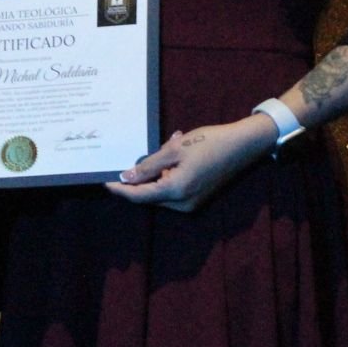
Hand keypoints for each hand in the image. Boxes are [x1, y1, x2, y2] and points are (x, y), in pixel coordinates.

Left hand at [106, 115, 277, 212]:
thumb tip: (126, 178)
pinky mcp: (197, 198)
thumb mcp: (174, 149)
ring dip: (157, 171)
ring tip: (170, 144)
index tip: (104, 181)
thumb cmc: (209, 142)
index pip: (138, 196)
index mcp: (176, 191)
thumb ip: (148, 166)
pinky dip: (169, 173)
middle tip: (141, 152)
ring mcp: (192, 203)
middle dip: (141, 176)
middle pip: (149, 195)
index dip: (120, 190)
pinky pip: (174, 188)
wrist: (243, 145)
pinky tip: (177, 151)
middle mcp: (183, 204)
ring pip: (161, 190)